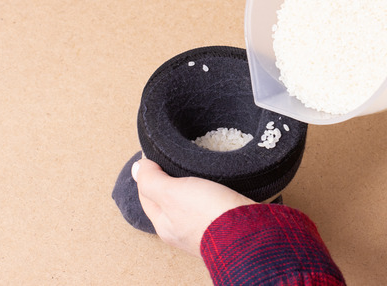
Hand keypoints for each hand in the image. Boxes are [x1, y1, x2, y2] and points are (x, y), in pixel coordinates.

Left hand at [132, 156, 255, 256]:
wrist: (248, 232)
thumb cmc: (208, 215)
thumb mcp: (172, 193)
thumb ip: (152, 181)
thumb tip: (138, 168)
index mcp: (164, 225)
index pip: (147, 194)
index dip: (149, 172)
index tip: (156, 154)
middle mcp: (182, 230)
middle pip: (169, 198)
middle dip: (171, 179)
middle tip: (176, 158)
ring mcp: (204, 227)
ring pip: (192, 201)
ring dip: (194, 185)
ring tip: (198, 168)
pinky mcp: (225, 222)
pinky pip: (212, 203)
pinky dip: (212, 191)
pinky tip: (218, 182)